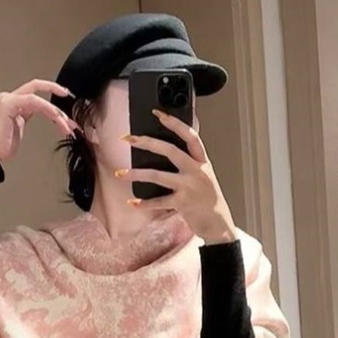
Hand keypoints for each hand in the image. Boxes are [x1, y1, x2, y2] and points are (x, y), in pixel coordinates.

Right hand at [0, 79, 79, 165]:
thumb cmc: (4, 146)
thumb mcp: (21, 128)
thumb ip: (31, 117)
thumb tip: (51, 117)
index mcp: (14, 102)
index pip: (34, 90)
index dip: (50, 88)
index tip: (65, 93)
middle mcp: (11, 98)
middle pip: (36, 86)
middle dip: (54, 89)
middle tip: (67, 98)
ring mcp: (9, 100)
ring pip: (37, 98)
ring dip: (54, 111)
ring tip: (65, 124)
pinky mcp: (8, 105)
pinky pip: (33, 102)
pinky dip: (47, 109)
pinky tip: (56, 118)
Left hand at [118, 109, 237, 244]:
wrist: (218, 223)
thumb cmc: (208, 199)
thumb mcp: (204, 176)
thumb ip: (189, 164)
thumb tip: (163, 152)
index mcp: (202, 162)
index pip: (190, 136)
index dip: (174, 123)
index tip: (158, 114)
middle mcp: (196, 171)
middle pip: (169, 150)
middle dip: (146, 142)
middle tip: (128, 138)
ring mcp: (189, 187)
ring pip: (158, 175)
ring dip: (136, 174)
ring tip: (119, 173)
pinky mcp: (182, 203)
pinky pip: (158, 201)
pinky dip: (144, 203)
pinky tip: (132, 202)